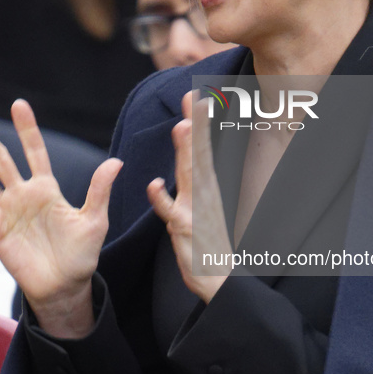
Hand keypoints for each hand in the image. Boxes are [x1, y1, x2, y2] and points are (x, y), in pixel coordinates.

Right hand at [0, 99, 121, 337]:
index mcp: (47, 188)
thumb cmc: (82, 253)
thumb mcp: (95, 220)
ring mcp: (8, 214)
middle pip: (3, 160)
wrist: (66, 286)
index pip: (35, 152)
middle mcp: (23, 196)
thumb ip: (100, 191)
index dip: (27, 129)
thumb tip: (117, 162)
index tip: (19, 105)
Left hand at [147, 91, 231, 303]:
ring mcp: (195, 210)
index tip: (198, 95)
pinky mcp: (184, 229)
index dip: (200, 122)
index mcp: (207, 187)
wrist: (219, 278)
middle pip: (198, 153)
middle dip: (195, 124)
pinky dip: (162, 199)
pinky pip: (170, 212)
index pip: (203, 148)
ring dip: (185, 151)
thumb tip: (191, 161)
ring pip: (188, 175)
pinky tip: (154, 184)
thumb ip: (196, 181)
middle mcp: (204, 193)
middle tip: (193, 97)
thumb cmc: (208, 242)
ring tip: (182, 126)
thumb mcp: (204, 205)